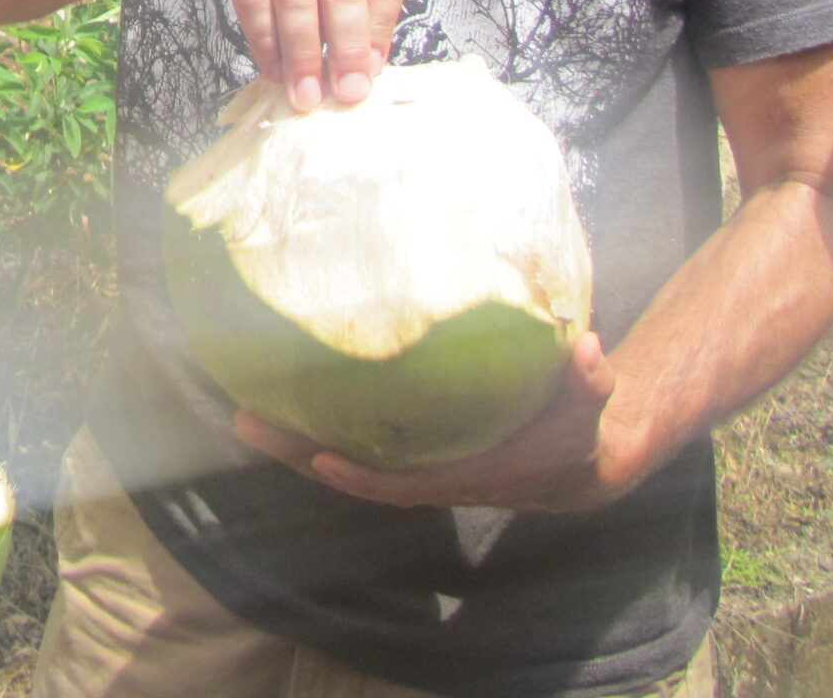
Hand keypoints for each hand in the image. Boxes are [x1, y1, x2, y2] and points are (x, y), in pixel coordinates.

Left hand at [233, 334, 645, 512]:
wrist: (575, 462)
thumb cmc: (577, 433)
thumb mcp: (590, 410)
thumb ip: (591, 383)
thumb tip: (588, 348)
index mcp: (460, 473)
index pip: (400, 483)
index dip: (360, 475)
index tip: (320, 458)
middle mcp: (425, 472)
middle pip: (350, 468)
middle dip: (297, 450)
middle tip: (243, 419)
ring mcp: (411, 459)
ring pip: (341, 452)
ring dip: (293, 436)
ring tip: (242, 405)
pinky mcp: (409, 443)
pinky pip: (354, 435)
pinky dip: (318, 420)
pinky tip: (284, 391)